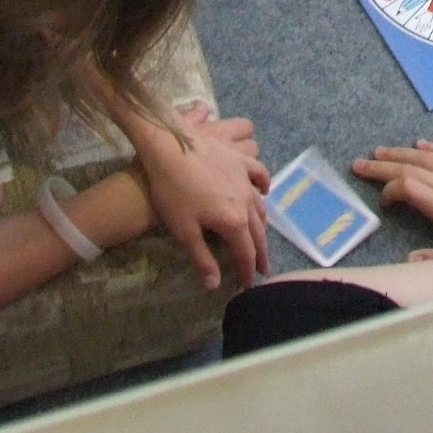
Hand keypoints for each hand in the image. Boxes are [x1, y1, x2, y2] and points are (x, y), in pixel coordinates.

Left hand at [131, 100, 267, 288]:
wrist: (168, 146)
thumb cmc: (171, 191)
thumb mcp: (183, 231)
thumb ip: (202, 259)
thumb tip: (215, 285)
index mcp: (233, 221)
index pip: (246, 253)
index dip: (247, 271)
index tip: (248, 285)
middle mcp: (246, 201)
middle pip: (258, 232)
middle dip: (260, 253)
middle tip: (262, 268)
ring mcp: (245, 178)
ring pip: (261, 205)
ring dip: (263, 225)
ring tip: (260, 236)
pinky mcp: (239, 160)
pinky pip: (259, 173)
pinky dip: (264, 185)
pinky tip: (263, 189)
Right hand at [352, 140, 432, 249]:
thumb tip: (408, 261)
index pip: (407, 188)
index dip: (389, 191)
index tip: (383, 203)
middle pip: (408, 168)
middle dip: (381, 166)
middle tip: (358, 163)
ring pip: (424, 156)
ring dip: (400, 153)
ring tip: (379, 151)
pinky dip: (430, 146)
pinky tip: (418, 144)